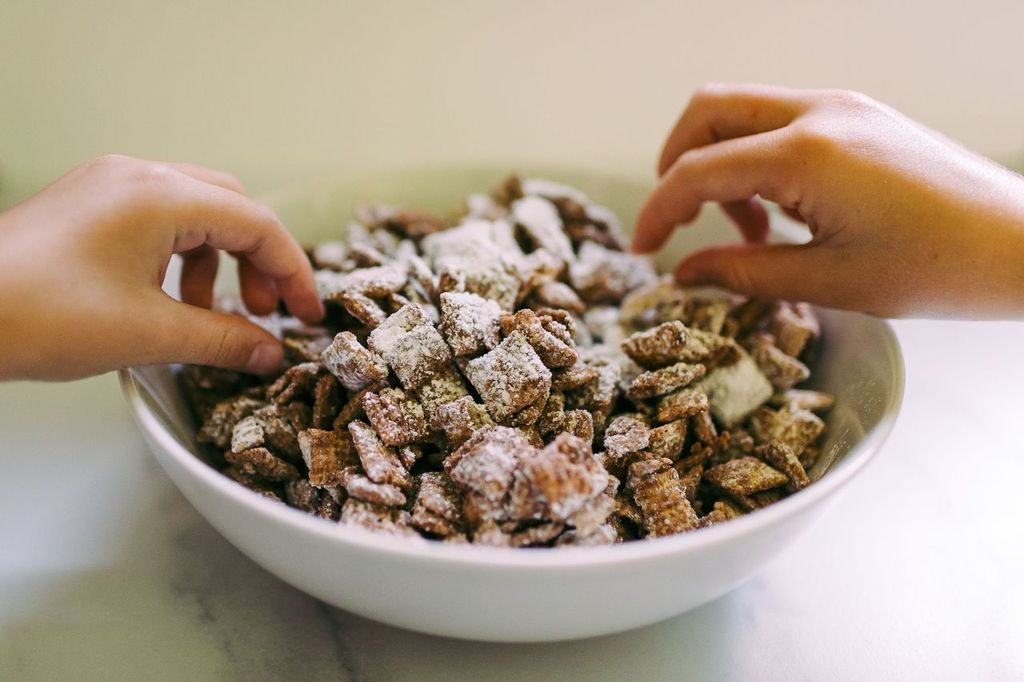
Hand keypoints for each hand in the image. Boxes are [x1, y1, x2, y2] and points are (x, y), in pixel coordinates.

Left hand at [0, 155, 322, 379]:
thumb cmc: (39, 315)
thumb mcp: (148, 334)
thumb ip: (222, 340)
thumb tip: (270, 352)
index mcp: (160, 196)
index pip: (257, 225)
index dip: (292, 272)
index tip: (306, 315)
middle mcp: (138, 176)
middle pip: (232, 207)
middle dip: (258, 261)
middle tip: (264, 311)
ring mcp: (109, 185)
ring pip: (196, 210)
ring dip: (219, 260)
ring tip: (212, 312)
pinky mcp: (89, 204)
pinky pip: (158, 218)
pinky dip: (182, 255)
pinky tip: (169, 297)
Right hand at [633, 84, 1023, 318]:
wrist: (1023, 244)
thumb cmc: (939, 268)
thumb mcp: (829, 282)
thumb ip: (743, 272)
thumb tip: (683, 273)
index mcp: (806, 155)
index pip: (698, 171)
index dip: (658, 212)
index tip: (642, 252)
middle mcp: (819, 112)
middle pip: (707, 112)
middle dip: (676, 165)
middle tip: (680, 223)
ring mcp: (842, 106)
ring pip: (742, 111)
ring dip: (720, 165)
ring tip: (749, 233)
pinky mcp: (858, 115)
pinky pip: (780, 121)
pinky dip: (756, 160)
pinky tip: (781, 212)